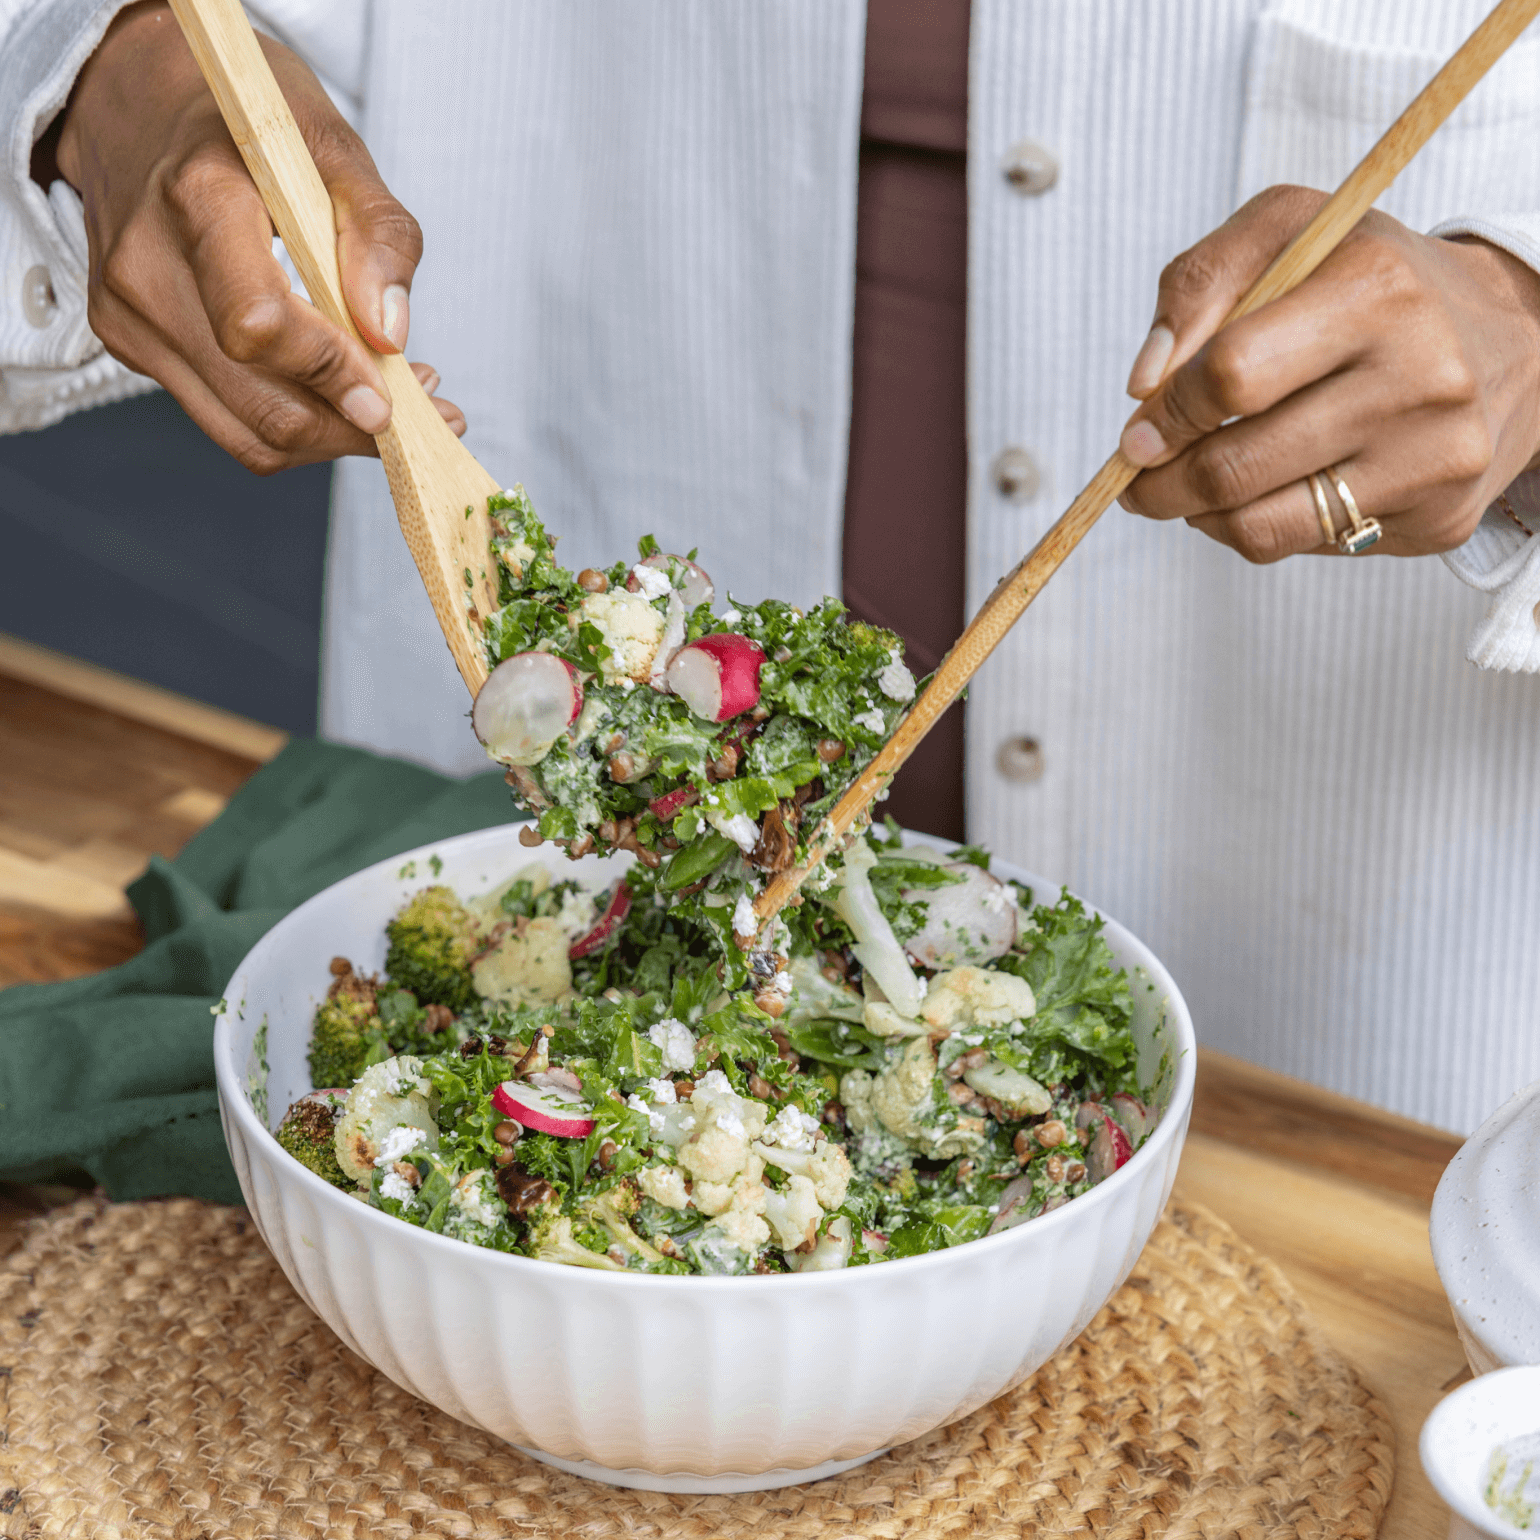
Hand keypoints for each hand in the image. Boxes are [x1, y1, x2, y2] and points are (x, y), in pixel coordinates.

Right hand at [49, 1, 464, 472]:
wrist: (139, 101)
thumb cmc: (244, 121)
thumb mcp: (334, 146)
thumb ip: (379, 236)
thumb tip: (390, 333)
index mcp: (198, 199)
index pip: (260, 325)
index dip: (333, 372)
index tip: (395, 395)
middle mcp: (149, 268)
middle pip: (263, 404)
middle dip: (353, 425)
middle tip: (427, 410)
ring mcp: (130, 315)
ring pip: (248, 434)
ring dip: (331, 437)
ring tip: (390, 400)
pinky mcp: (132, 345)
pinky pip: (228, 420)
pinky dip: (293, 422)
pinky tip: (334, 388)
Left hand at [1116, 185, 1539, 559]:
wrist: (1516, 334)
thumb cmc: (1369, 280)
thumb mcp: (1287, 234)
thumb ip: (1198, 286)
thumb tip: (1143, 388)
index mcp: (1377, 290)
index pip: (1231, 376)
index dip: (1166, 413)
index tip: (1138, 430)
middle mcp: (1420, 377)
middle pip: (1234, 468)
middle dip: (1160, 483)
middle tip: (1139, 477)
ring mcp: (1434, 458)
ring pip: (1259, 528)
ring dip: (1198, 514)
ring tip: (1190, 486)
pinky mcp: (1439, 519)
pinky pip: (1305, 546)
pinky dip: (1258, 526)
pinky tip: (1264, 490)